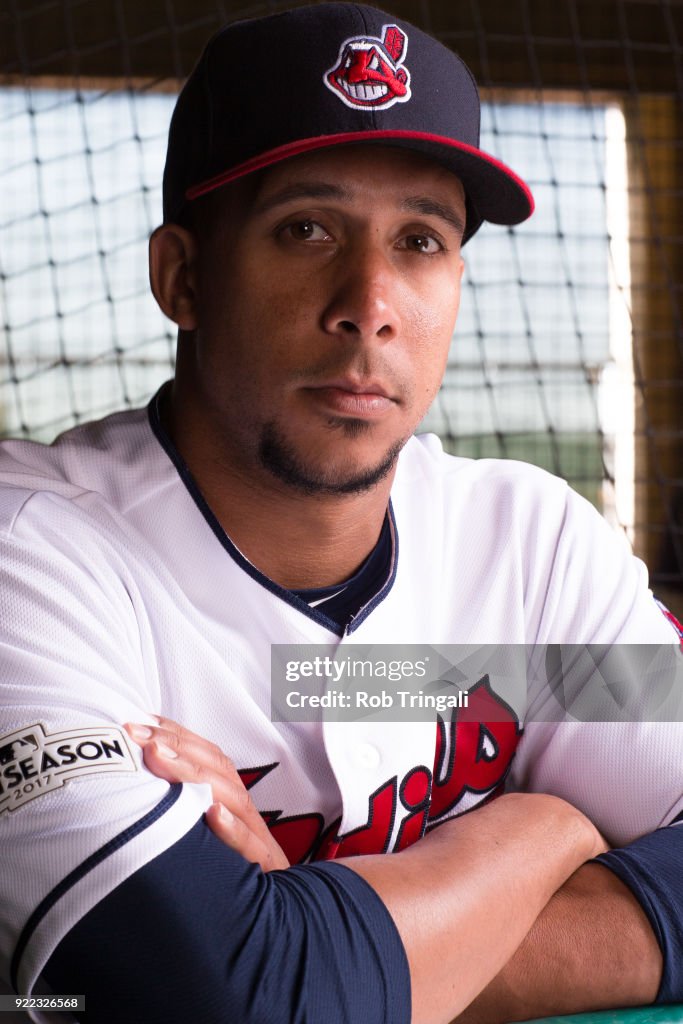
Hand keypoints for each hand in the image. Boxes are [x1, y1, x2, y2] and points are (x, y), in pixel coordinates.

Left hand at [125, 717, 288, 870]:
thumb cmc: (231, 880)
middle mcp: (246, 815)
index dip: (177, 734)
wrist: (279, 926)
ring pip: (231, 798)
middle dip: (174, 744)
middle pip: (218, 769)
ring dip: (192, 774)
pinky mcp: (265, 874)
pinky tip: (210, 813)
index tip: (140, 720)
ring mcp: (258, 842)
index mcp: (232, 804)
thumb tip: (133, 789)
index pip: (209, 758)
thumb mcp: (203, 843)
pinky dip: (232, 829)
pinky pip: (250, 848)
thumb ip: (180, 814)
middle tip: (136, 731)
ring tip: (158, 755)